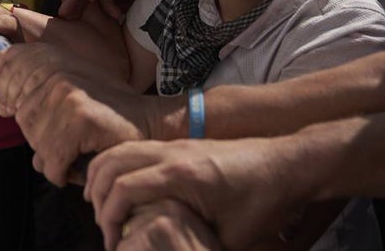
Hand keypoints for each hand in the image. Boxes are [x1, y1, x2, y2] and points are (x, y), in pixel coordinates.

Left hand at [0, 43, 151, 185]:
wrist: (149, 121)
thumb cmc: (109, 111)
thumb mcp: (70, 90)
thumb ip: (37, 93)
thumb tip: (2, 108)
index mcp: (52, 61)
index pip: (6, 66)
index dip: (8, 91)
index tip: (17, 106)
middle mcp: (57, 75)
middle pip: (20, 117)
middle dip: (39, 137)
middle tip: (65, 139)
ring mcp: (67, 96)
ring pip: (35, 143)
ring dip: (53, 157)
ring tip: (75, 150)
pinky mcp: (79, 120)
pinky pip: (52, 162)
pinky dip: (61, 173)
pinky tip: (75, 166)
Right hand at [86, 138, 302, 250]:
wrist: (287, 164)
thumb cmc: (263, 202)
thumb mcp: (229, 238)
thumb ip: (191, 246)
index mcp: (181, 175)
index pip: (123, 188)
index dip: (108, 218)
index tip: (113, 243)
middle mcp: (172, 153)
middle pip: (111, 163)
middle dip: (97, 196)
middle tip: (102, 226)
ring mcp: (175, 145)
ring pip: (121, 151)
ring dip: (104, 177)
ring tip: (104, 208)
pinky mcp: (180, 145)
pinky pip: (136, 149)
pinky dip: (120, 167)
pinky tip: (127, 194)